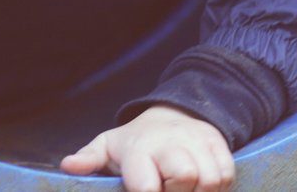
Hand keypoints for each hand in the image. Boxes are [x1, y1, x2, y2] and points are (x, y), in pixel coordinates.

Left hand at [60, 104, 234, 191]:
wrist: (172, 112)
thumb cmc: (135, 141)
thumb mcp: (108, 146)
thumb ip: (90, 158)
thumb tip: (68, 166)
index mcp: (139, 148)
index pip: (145, 185)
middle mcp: (170, 142)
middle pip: (185, 176)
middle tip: (166, 190)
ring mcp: (197, 140)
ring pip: (210, 179)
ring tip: (183, 189)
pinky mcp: (217, 142)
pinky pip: (227, 174)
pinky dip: (218, 186)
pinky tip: (200, 186)